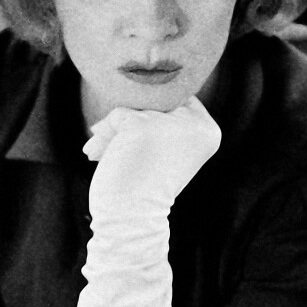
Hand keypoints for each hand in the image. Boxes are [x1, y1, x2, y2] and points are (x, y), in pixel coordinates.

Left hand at [84, 96, 220, 216]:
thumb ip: (158, 116)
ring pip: (133, 108)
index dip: (154, 118)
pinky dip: (104, 137)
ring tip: (106, 156)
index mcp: (209, 130)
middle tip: (122, 154)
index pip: (177, 101)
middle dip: (130, 124)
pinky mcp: (141, 126)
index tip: (145, 150)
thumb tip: (125, 85)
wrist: (132, 221)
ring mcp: (169, 124)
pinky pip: (116, 116)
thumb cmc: (145, 186)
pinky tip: (96, 156)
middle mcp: (196, 124)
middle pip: (154, 102)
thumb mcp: (165, 147)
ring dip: (114, 132)